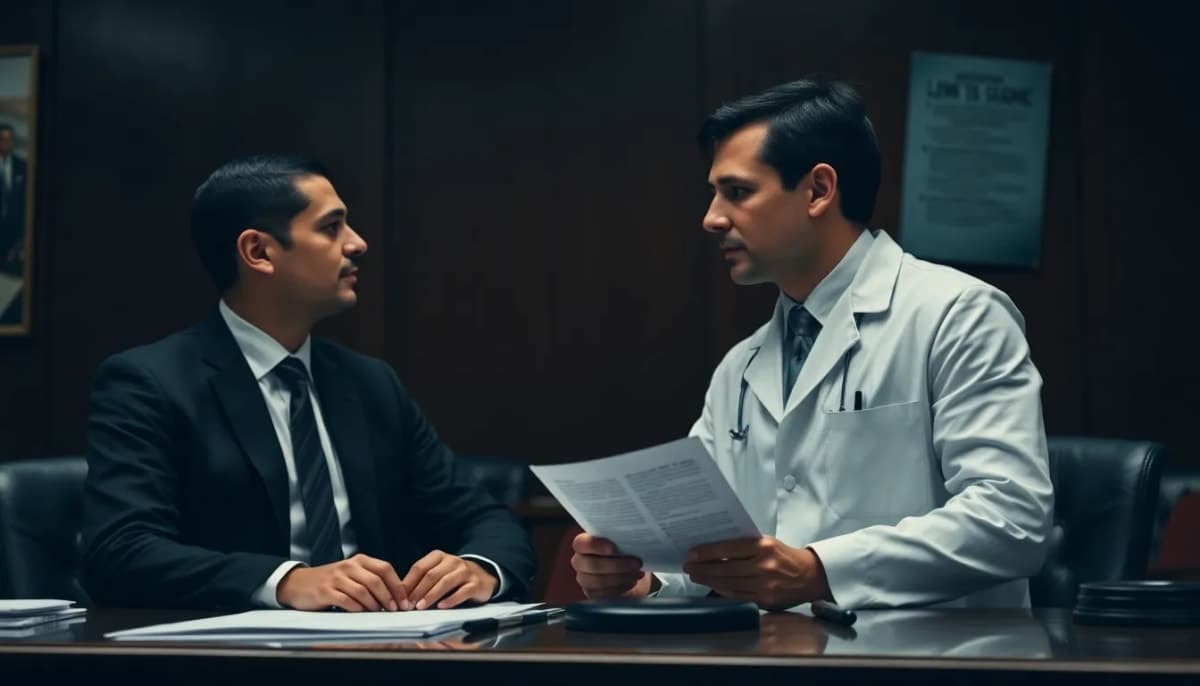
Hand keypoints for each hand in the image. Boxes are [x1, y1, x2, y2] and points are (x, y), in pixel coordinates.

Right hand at [277, 553, 409, 611]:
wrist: (299, 583)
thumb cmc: (330, 581)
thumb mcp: (351, 574)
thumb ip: (370, 579)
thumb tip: (395, 596)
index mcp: (359, 560)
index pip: (385, 569)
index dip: (397, 585)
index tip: (405, 600)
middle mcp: (349, 566)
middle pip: (376, 580)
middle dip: (389, 597)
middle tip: (396, 609)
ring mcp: (336, 578)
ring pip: (363, 591)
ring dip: (375, 605)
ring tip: (380, 612)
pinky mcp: (326, 591)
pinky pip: (347, 601)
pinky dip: (357, 609)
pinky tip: (362, 614)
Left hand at [402, 550, 497, 609]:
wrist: (483, 577)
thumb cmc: (454, 577)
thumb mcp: (438, 573)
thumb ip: (422, 581)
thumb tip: (402, 596)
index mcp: (439, 556)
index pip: (420, 567)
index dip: (409, 583)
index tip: (400, 597)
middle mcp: (452, 561)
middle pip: (431, 575)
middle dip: (418, 591)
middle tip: (409, 605)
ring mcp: (465, 571)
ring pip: (445, 582)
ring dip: (431, 595)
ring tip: (421, 607)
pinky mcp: (476, 583)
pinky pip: (462, 591)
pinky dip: (451, 599)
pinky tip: (442, 606)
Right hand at [571, 533, 656, 598]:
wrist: (630, 569)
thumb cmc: (624, 550)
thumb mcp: (622, 541)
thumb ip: (619, 539)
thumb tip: (628, 539)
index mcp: (583, 544)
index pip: (580, 543)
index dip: (595, 546)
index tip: (613, 548)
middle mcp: (580, 561)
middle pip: (591, 565)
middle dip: (616, 565)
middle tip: (637, 563)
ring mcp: (584, 579)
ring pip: (598, 581)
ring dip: (622, 577)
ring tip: (637, 573)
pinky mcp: (591, 593)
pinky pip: (604, 593)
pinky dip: (621, 587)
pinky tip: (632, 581)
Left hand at [683, 537, 830, 610]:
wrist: (810, 576)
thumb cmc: (783, 556)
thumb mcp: (767, 542)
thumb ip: (744, 545)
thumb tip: (714, 549)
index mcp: (764, 546)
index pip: (728, 548)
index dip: (707, 552)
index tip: (692, 553)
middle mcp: (764, 565)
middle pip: (726, 568)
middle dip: (703, 568)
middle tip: (688, 566)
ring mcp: (765, 585)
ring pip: (729, 584)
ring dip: (709, 580)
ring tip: (696, 576)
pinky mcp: (766, 600)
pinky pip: (738, 596)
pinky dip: (723, 591)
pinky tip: (712, 586)